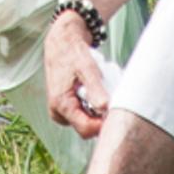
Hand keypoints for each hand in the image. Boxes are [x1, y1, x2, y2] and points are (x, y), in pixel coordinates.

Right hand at [44, 9, 114, 135]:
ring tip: (98, 89)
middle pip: (87, 127)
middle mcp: (59, 112)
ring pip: (86, 121)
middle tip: (106, 95)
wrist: (63, 43)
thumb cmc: (73, 53)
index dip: (103, 124)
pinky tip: (93, 91)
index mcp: (61, 105)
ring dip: (96, 109)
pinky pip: (83, 114)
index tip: (114, 111)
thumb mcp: (87, 68)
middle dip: (99, 115)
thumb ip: (95, 89)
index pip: (86, 130)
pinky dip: (91, 105)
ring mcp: (61, 112)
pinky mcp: (65, 108)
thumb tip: (104, 108)